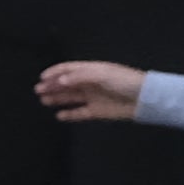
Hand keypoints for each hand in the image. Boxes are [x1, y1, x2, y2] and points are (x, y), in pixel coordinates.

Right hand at [44, 56, 162, 122]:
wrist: (145, 99)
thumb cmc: (124, 81)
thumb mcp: (101, 74)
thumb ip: (79, 77)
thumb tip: (59, 80)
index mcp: (92, 70)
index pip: (69, 69)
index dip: (56, 72)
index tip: (42, 77)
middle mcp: (90, 83)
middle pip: (67, 83)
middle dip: (52, 85)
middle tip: (38, 90)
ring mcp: (93, 97)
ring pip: (71, 97)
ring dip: (57, 98)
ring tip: (44, 100)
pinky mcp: (97, 111)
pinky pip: (79, 113)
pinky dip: (69, 114)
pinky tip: (59, 115)